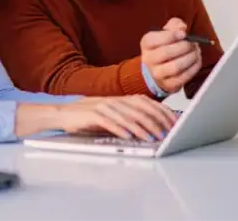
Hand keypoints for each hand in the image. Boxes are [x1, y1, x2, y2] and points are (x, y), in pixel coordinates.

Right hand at [57, 95, 178, 141]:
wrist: (64, 113)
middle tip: (167, 134)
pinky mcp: (92, 114)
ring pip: (127, 116)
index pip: (147, 102)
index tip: (174, 123)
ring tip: (152, 138)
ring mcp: (103, 106)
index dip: (162, 112)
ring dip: (142, 128)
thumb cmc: (89, 117)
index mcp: (122, 99)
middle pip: (140, 109)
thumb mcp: (112, 114)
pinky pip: (109, 122)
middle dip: (156, 122)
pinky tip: (128, 137)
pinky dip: (120, 129)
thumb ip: (129, 117)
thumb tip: (153, 127)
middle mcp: (115, 100)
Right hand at [141, 18, 201, 93]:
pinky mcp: (168, 84)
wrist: (158, 68)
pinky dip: (194, 68)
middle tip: (193, 43)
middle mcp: (148, 59)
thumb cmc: (164, 47)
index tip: (183, 34)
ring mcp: (157, 73)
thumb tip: (182, 28)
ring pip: (175, 67)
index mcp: (146, 43)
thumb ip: (175, 25)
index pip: (154, 39)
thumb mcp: (166, 31)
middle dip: (184, 47)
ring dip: (190, 58)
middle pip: (166, 53)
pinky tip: (196, 60)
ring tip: (196, 52)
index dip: (171, 36)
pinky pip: (183, 77)